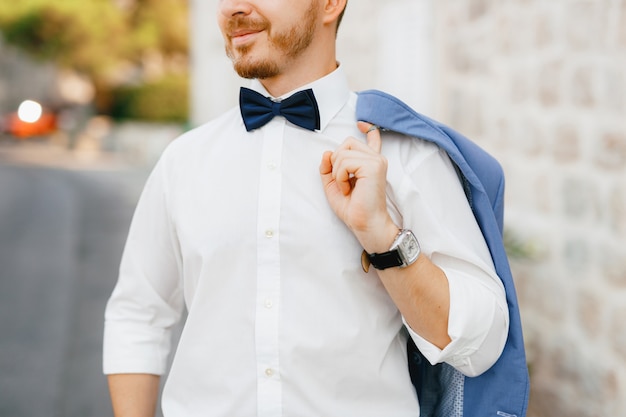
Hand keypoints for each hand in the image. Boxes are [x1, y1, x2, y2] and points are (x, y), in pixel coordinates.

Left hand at [319, 122, 397, 251]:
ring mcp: (376, 161)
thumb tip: (327, 152)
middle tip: (343, 182)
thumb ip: (328, 168)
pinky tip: (349, 188)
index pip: (372, 139)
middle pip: (346, 143)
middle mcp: (376, 159)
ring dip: (337, 173)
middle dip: (336, 162)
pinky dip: (340, 177)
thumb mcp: (334, 185)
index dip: (368, 129)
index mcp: (370, 163)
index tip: (362, 123)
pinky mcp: (373, 166)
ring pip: (342, 152)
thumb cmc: (353, 209)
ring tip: (347, 188)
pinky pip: (344, 162)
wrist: (365, 224)